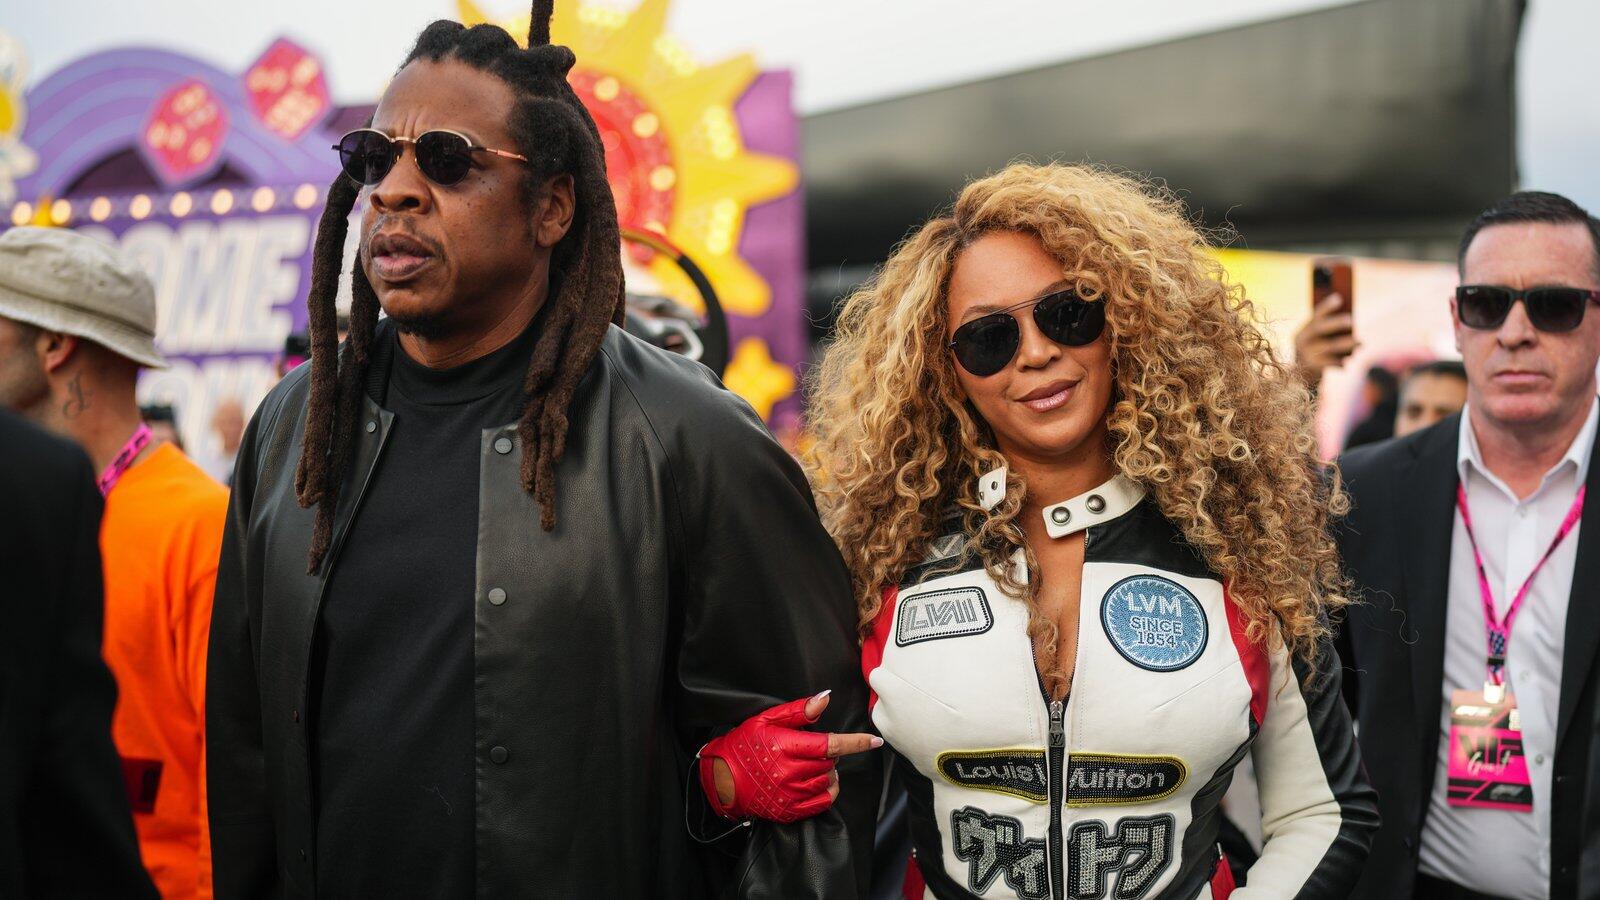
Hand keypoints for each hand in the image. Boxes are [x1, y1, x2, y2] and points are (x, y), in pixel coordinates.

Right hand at [699, 690, 881, 822]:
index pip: (831, 744)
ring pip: (828, 780)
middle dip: (828, 752)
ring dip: (827, 770)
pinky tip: (815, 781)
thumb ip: (798, 711)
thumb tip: (824, 698)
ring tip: (808, 764)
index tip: (875, 740)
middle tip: (808, 748)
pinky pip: (823, 801)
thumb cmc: (743, 745)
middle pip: (830, 761)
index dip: (856, 742)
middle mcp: (790, 773)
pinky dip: (827, 790)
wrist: (722, 779)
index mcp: (786, 747)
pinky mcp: (790, 810)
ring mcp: (791, 794)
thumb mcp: (766, 720)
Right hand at [1293, 294, 1357, 389]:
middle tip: (1351, 320)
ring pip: (1329, 346)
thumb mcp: (1315, 342)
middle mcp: (1302, 342)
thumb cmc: (1314, 355)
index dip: (1326, 307)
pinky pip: (1331, 363)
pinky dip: (1340, 362)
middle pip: (1319, 328)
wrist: (1299, 380)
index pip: (1314, 316)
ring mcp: (1306, 355)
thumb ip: (1328, 332)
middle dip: (1335, 323)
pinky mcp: (1313, 368)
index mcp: (1302, 332)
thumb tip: (1351, 322)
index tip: (1339, 297)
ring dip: (1346, 344)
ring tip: (1360, 342)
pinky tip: (1346, 363)